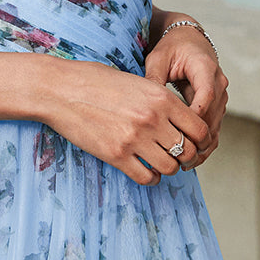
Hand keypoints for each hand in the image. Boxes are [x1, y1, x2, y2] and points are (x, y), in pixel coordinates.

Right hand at [40, 58, 211, 184]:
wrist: (59, 89)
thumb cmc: (94, 81)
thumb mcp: (136, 81)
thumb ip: (159, 100)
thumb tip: (178, 120)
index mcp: (161, 97)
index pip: (200, 128)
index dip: (200, 139)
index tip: (192, 141)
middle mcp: (152, 119)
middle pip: (188, 151)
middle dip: (186, 155)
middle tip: (178, 155)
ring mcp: (134, 139)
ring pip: (170, 167)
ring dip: (168, 168)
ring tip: (159, 162)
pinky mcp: (116, 155)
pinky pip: (146, 177)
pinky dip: (150, 177)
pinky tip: (144, 170)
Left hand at [143, 24, 227, 167]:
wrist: (188, 40)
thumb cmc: (171, 48)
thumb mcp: (158, 59)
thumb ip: (154, 79)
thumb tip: (145, 104)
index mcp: (206, 68)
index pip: (206, 97)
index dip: (193, 118)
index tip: (177, 135)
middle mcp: (219, 82)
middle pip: (213, 116)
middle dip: (197, 139)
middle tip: (179, 158)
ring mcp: (221, 95)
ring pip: (216, 125)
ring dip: (202, 146)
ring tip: (184, 164)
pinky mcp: (217, 105)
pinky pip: (214, 127)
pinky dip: (204, 143)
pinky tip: (191, 159)